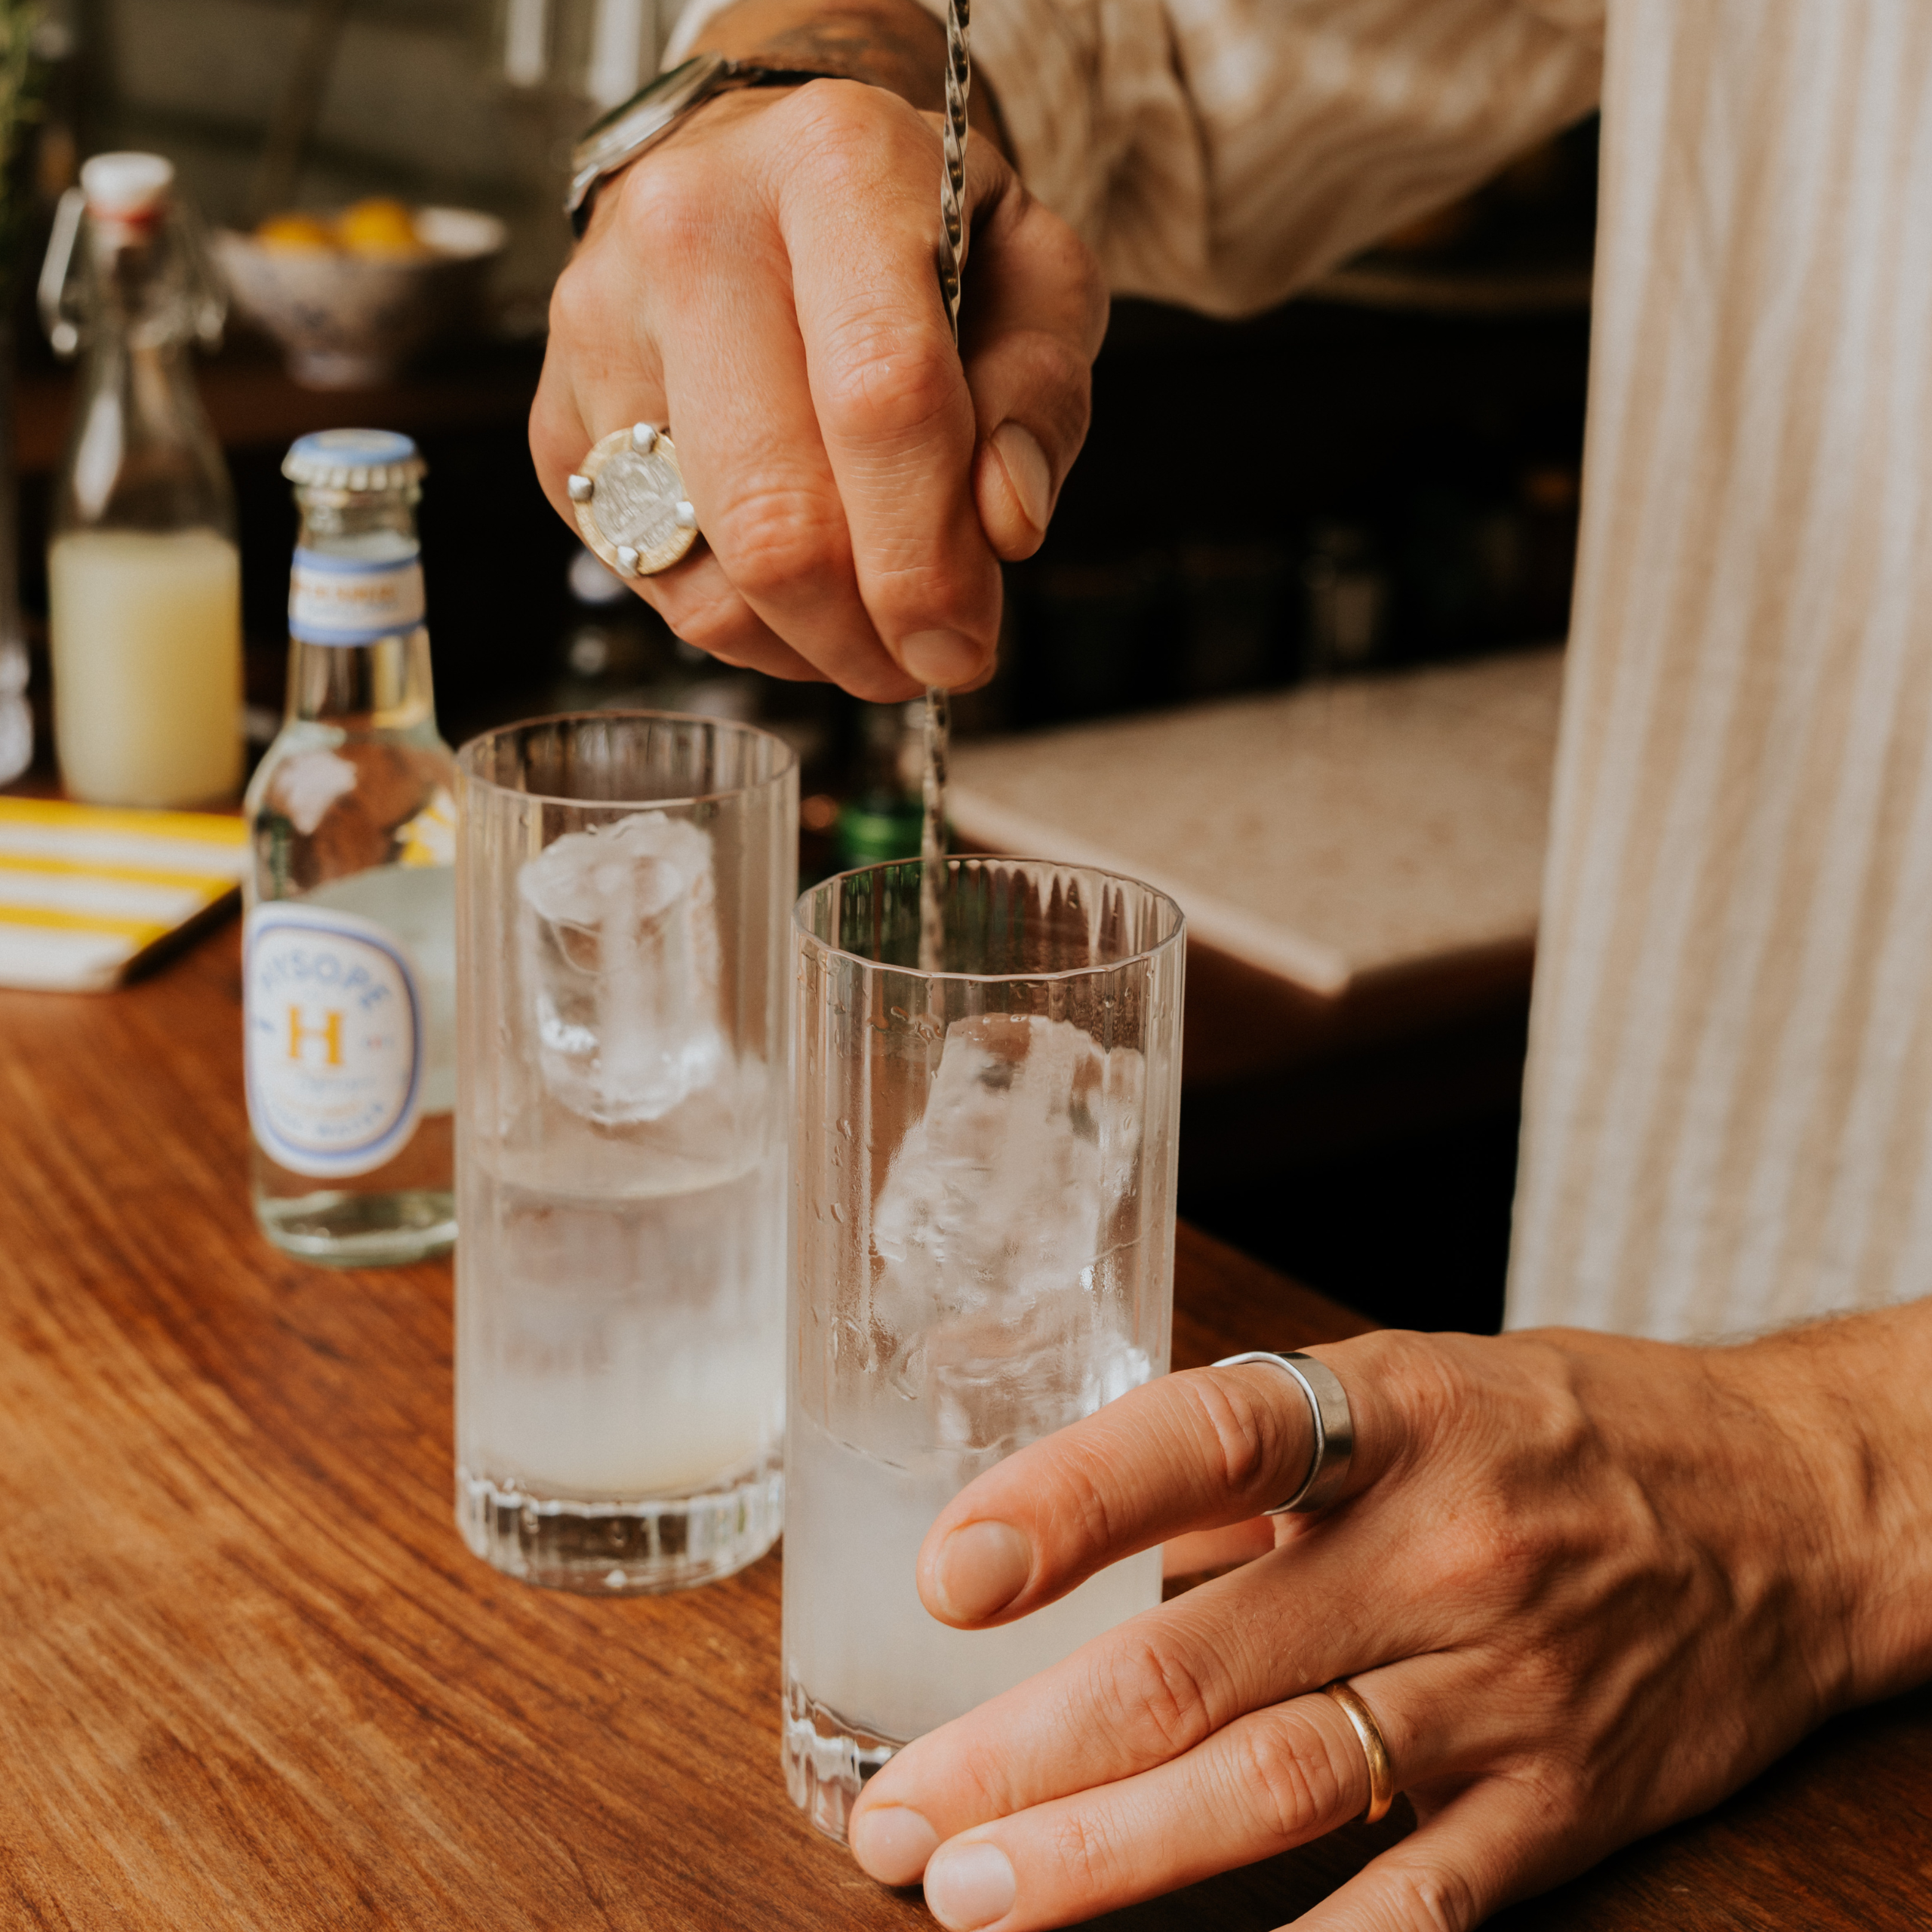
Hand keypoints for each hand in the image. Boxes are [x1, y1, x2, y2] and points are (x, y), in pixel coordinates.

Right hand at [529, 73, 1104, 698]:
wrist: (762, 167)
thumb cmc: (917, 231)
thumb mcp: (1033, 274)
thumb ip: (1038, 396)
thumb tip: (1005, 524)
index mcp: (833, 168)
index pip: (881, 399)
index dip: (929, 558)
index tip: (966, 645)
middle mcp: (690, 231)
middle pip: (775, 514)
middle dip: (866, 632)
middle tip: (927, 662)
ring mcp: (599, 329)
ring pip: (709, 574)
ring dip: (810, 647)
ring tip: (873, 629)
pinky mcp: (556, 419)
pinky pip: (655, 584)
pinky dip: (745, 630)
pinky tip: (800, 600)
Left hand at [843, 1322, 1921, 1928]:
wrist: (1788, 1507)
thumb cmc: (1551, 1433)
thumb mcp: (1401, 1391)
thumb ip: (1244, 1475)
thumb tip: (1062, 1543)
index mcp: (1384, 1415)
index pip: (1204, 1441)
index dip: (1067, 1502)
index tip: (947, 1573)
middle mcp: (1435, 1550)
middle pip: (1197, 1662)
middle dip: (1023, 1752)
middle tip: (896, 1818)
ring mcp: (1497, 1689)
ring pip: (1272, 1792)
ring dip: (1107, 1861)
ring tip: (975, 1899)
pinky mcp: (1557, 1805)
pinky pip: (1416, 1907)